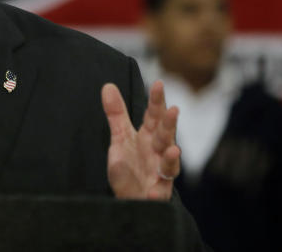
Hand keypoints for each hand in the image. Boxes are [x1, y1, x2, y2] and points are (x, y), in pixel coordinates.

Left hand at [102, 80, 180, 199]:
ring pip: (169, 163)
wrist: (131, 197)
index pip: (154, 116)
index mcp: (148, 136)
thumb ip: (116, 114)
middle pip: (165, 136)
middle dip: (169, 124)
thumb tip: (108, 86)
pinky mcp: (158, 193)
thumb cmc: (130, 165)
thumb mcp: (120, 138)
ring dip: (172, 157)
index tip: (158, 84)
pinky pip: (160, 193)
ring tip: (173, 149)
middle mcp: (158, 151)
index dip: (156, 101)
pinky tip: (155, 191)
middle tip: (173, 109)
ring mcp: (160, 172)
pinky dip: (158, 191)